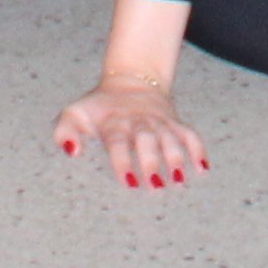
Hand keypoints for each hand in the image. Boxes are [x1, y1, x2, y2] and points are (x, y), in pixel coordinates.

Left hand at [55, 79, 205, 188]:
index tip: (128, 181)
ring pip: (170, 138)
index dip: (123, 160)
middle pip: (147, 140)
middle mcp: (138, 121)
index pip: (118, 141)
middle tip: (155, 186)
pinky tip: (203, 169)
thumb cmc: (98, 108)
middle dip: (151, 162)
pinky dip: (197, 149)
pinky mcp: (174, 122)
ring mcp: (159, 121)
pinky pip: (189, 134)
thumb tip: (71, 152)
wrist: (129, 81)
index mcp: (114, 122)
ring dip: (176, 158)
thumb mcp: (75, 112)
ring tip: (178, 181)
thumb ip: (64, 131)